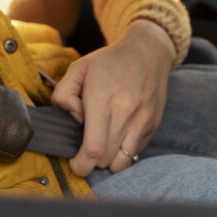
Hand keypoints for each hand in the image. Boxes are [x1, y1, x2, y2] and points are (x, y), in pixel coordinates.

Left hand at [51, 20, 174, 176]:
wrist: (148, 52)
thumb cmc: (109, 62)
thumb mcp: (77, 69)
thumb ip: (63, 94)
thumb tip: (73, 120)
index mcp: (103, 99)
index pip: (93, 148)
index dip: (81, 164)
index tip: (74, 163)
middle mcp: (126, 112)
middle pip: (106, 159)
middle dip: (91, 163)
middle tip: (85, 151)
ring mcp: (143, 120)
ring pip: (122, 162)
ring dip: (108, 162)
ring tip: (102, 147)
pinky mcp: (153, 125)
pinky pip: (135, 153)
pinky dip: (123, 153)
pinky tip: (116, 137)